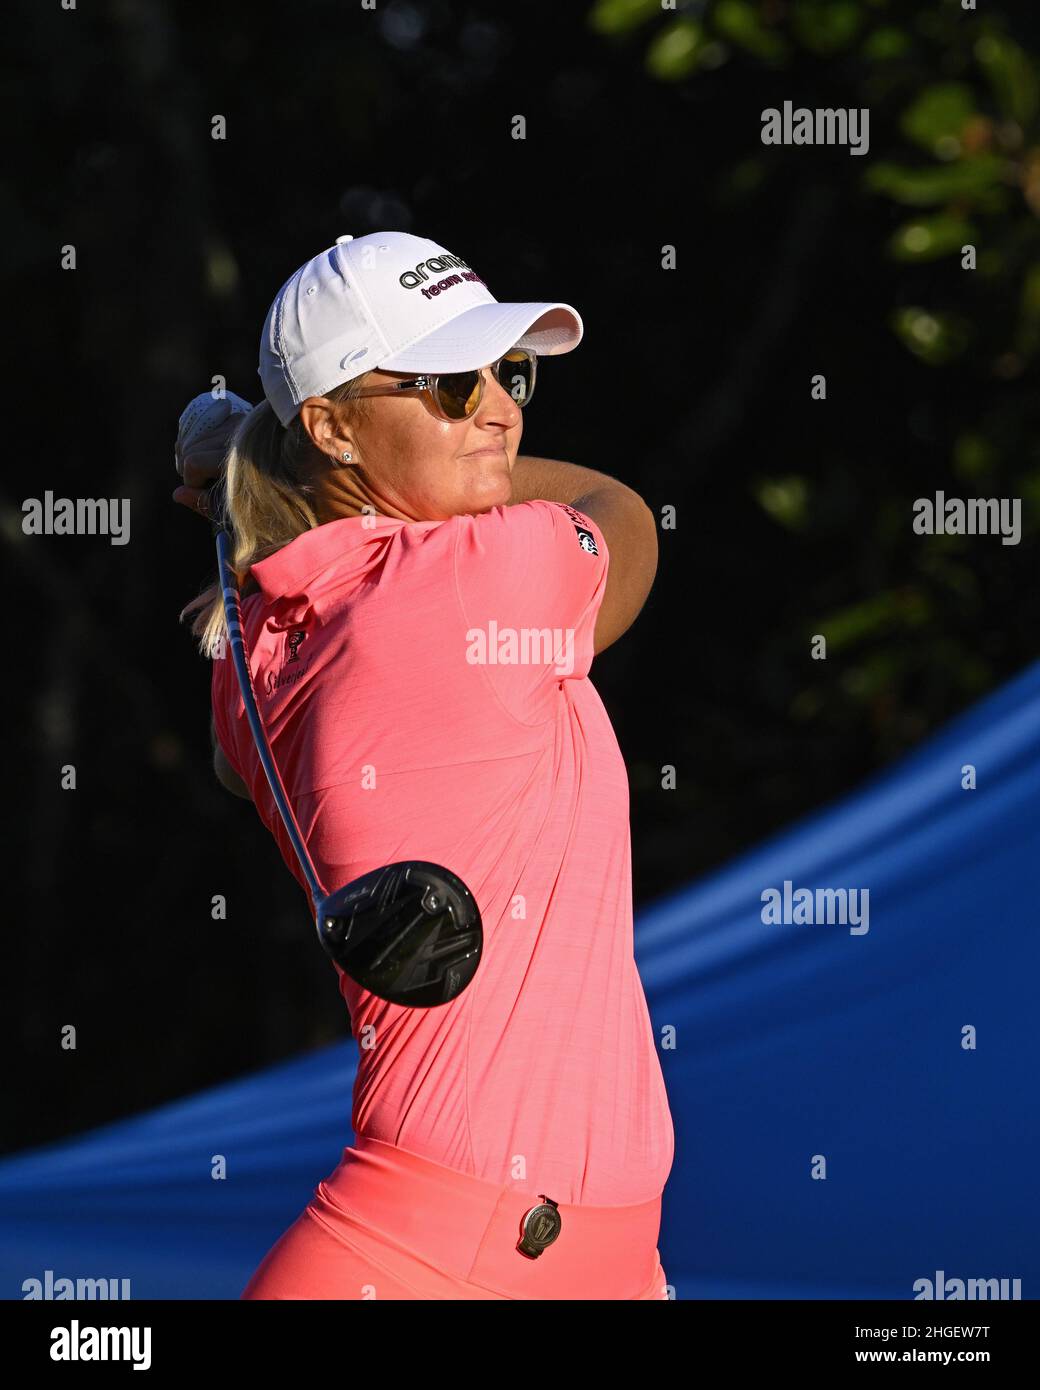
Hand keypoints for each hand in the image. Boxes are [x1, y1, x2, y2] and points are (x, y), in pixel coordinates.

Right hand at [172, 389, 254, 519]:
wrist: (297, 477)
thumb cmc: (266, 499)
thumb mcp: (235, 507)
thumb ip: (204, 501)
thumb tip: (177, 494)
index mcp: (239, 459)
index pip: (193, 462)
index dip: (191, 481)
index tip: (201, 492)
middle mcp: (239, 435)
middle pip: (191, 448)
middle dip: (190, 469)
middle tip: (205, 484)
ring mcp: (238, 421)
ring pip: (196, 437)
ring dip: (197, 454)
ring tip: (211, 472)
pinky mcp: (238, 416)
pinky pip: (206, 426)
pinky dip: (203, 441)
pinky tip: (212, 456)